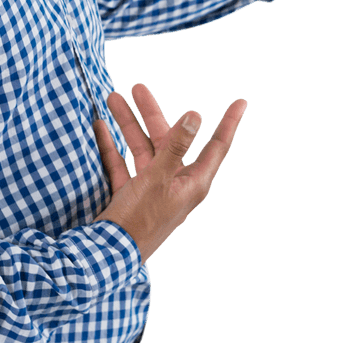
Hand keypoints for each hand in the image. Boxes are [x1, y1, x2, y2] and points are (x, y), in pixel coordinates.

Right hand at [92, 83, 247, 263]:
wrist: (108, 255)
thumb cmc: (140, 220)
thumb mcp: (158, 178)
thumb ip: (175, 146)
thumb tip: (195, 116)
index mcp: (193, 181)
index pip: (217, 145)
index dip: (228, 123)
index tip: (241, 102)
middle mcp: (175, 182)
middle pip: (168, 139)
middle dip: (150, 113)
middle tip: (137, 87)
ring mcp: (153, 188)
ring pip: (142, 148)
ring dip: (127, 125)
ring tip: (111, 99)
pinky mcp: (132, 194)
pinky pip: (123, 164)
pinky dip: (112, 146)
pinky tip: (99, 127)